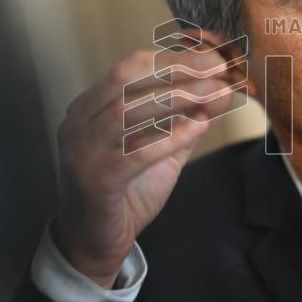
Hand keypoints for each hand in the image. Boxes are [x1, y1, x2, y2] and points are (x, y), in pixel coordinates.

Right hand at [55, 39, 238, 287]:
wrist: (96, 244)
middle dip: (177, 68)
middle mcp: (79, 122)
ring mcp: (81, 151)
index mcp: (90, 107)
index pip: (131, 67)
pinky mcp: (93, 180)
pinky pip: (133, 153)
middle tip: (217, 66)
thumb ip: (188, 118)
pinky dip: (169, 137)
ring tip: (214, 91)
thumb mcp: (162, 148)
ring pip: (127, 111)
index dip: (174, 57)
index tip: (214, 57)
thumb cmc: (126, 192)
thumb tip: (222, 89)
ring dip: (177, 97)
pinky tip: (198, 127)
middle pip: (127, 79)